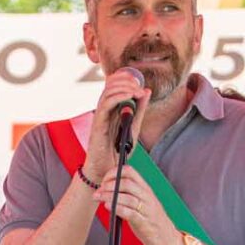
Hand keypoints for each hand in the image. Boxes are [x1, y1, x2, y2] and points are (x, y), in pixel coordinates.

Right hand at [83, 68, 152, 182]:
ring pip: (108, 90)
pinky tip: (131, 97)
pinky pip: (106, 102)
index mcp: (111, 107)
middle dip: (128, 80)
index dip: (126, 76)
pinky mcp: (98, 123)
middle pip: (110, 82)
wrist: (107, 169)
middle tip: (140, 88)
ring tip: (138, 92)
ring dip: (125, 87)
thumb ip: (140, 109)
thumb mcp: (134, 126)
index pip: (114, 82)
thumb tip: (146, 91)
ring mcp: (100, 115)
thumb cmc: (117, 150)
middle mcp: (104, 108)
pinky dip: (120, 96)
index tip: (140, 83)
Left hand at [97, 166, 182, 244]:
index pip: (130, 172)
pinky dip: (117, 208)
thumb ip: (127, 194)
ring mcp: (146, 209)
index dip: (114, 173)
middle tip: (98, 191)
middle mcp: (146, 196)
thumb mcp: (141, 203)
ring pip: (126, 196)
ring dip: (109, 195)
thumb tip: (107, 189)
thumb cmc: (151, 221)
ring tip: (98, 197)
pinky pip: (129, 212)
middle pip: (126, 182)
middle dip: (108, 184)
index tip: (103, 181)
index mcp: (145, 189)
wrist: (168, 239)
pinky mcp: (144, 222)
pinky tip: (108, 206)